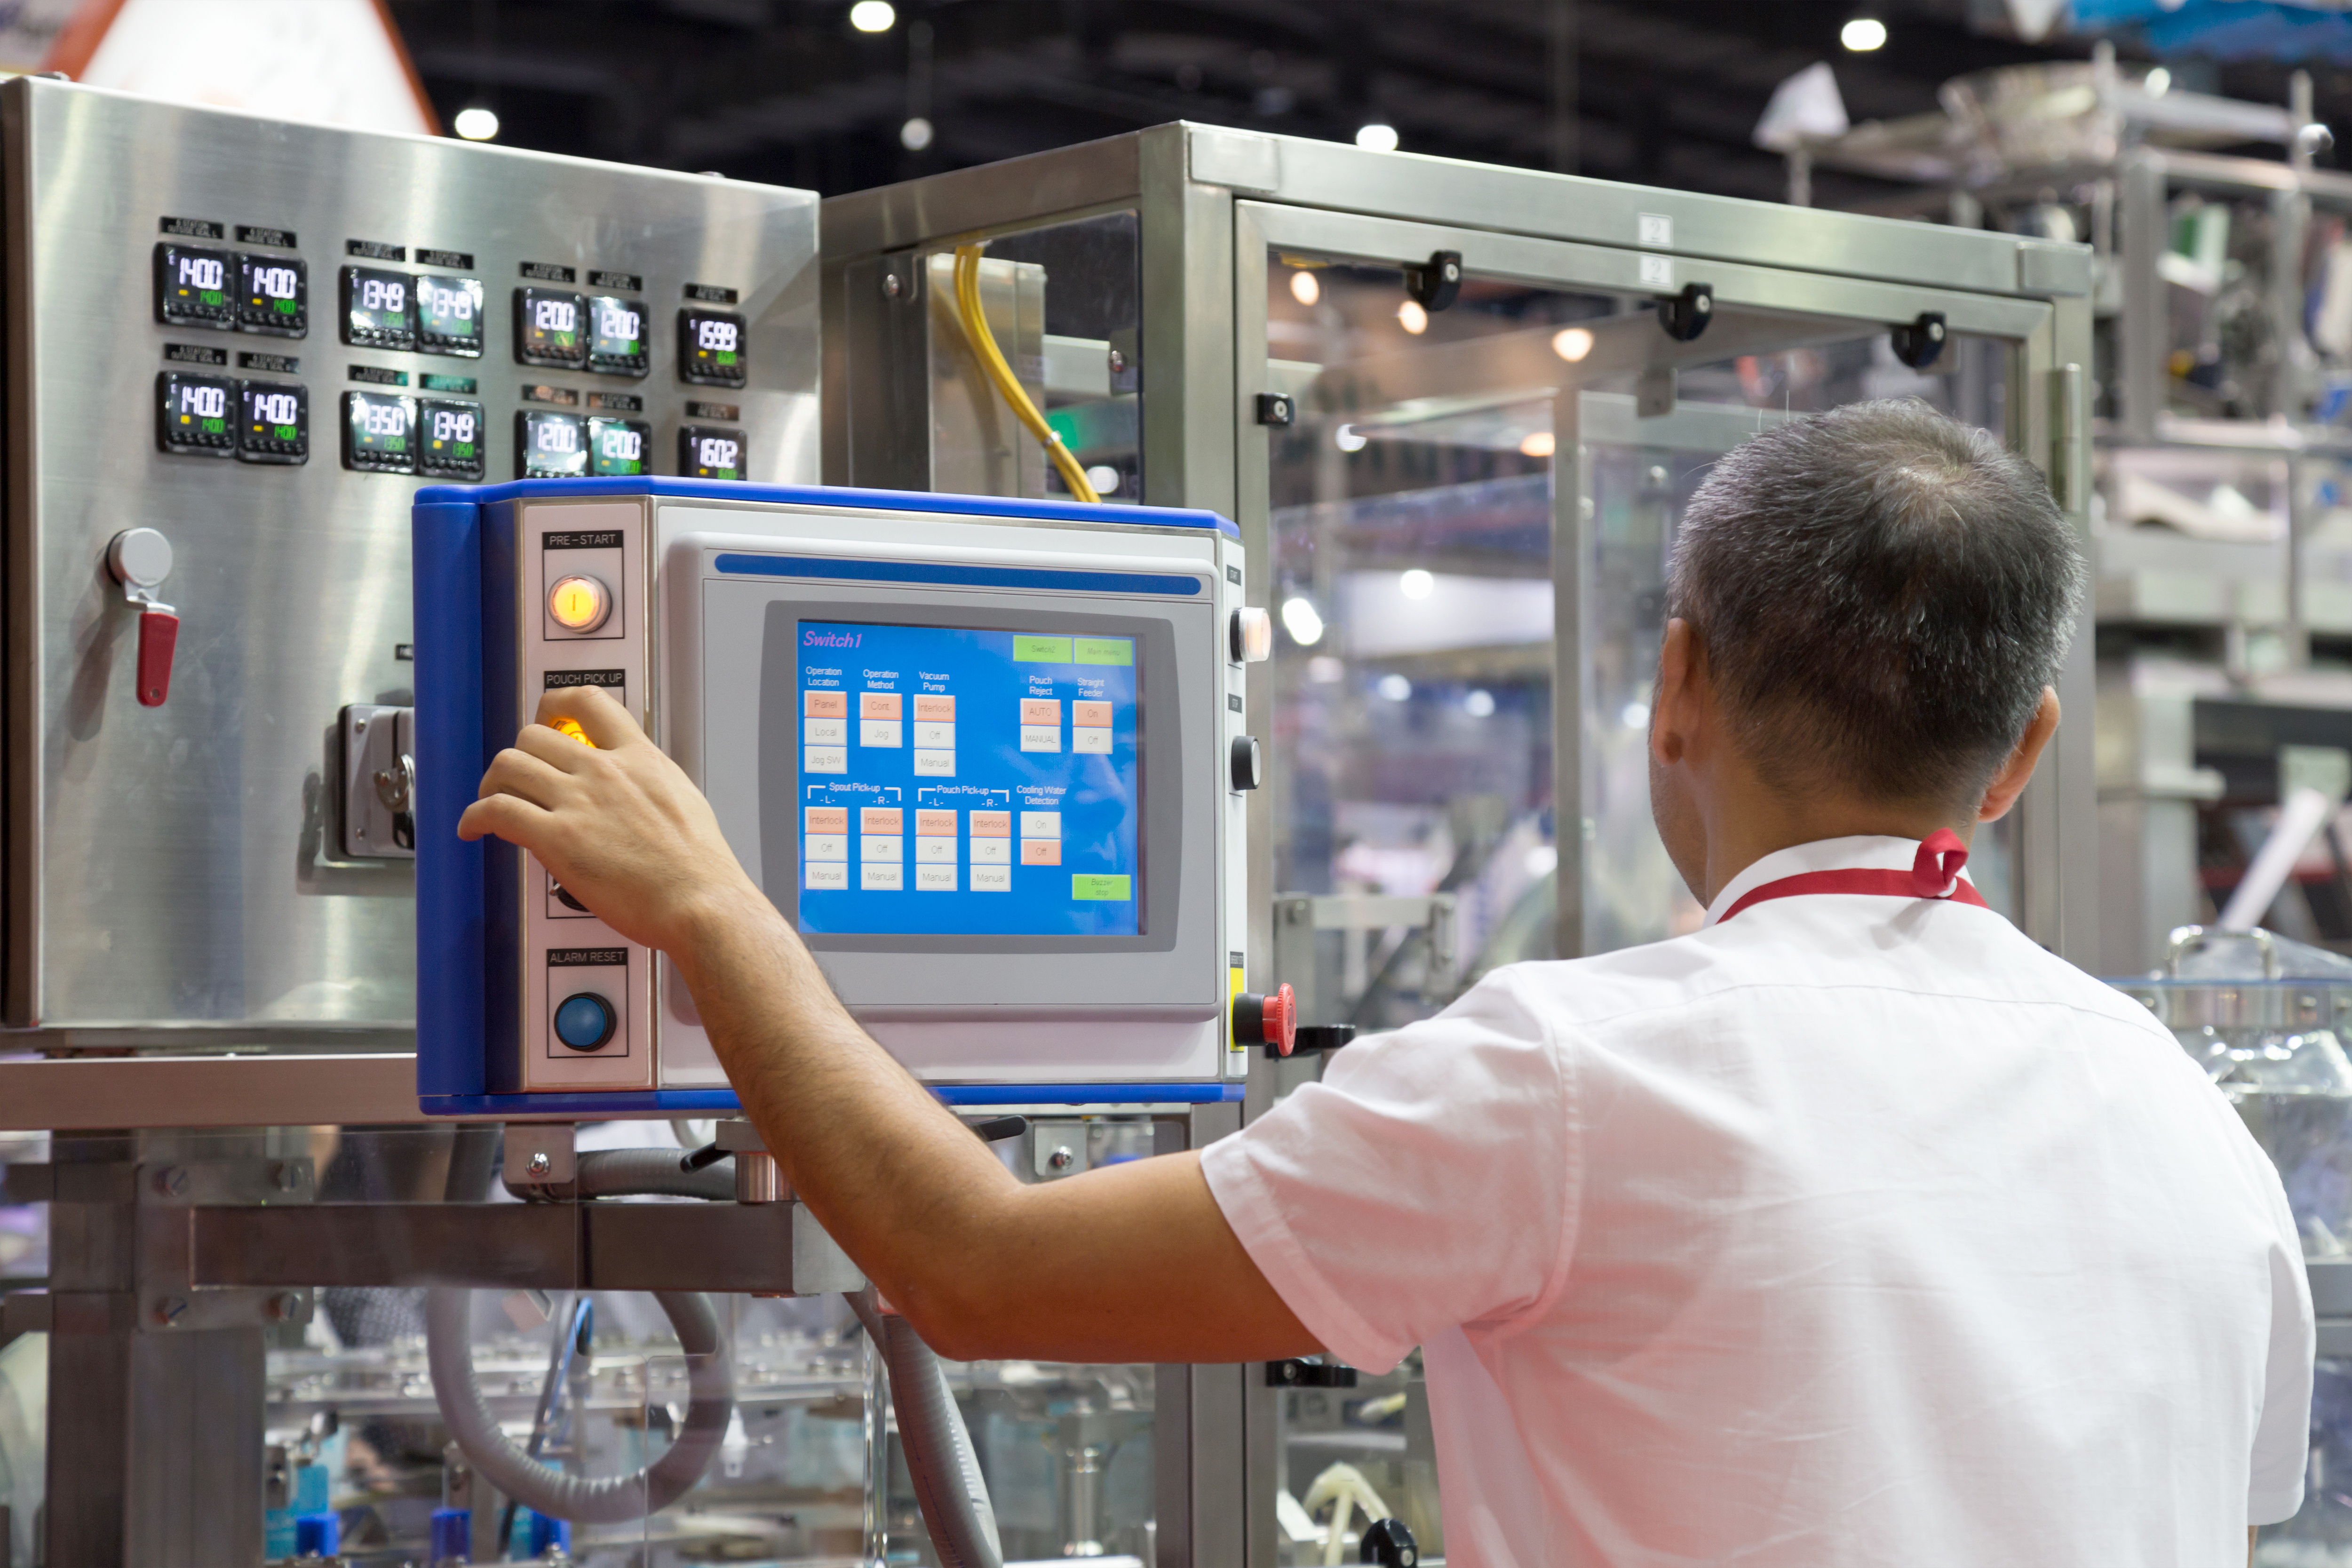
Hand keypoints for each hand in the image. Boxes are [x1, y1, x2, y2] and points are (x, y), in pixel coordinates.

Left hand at [456, 684, 768, 956]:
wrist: (700, 902)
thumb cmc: (699, 866)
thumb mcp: (683, 799)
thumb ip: (649, 781)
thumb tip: (633, 783)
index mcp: (639, 758)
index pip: (588, 702)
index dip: (554, 705)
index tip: (546, 718)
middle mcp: (604, 771)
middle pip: (533, 736)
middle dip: (518, 756)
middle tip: (515, 778)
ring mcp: (578, 802)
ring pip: (508, 765)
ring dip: (490, 783)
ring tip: (490, 802)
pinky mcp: (556, 839)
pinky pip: (496, 811)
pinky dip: (473, 817)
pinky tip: (472, 829)